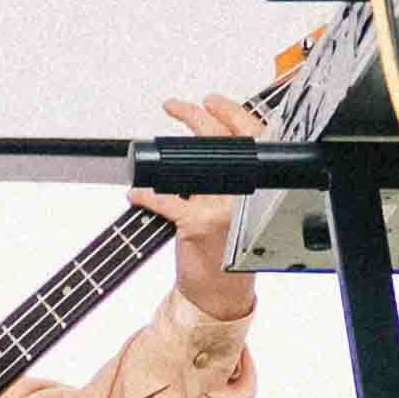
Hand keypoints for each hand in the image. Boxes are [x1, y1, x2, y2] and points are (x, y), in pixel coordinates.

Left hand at [155, 93, 259, 318]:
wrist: (222, 296)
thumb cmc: (231, 253)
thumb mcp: (242, 211)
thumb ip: (233, 181)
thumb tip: (210, 144)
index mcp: (261, 187)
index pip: (252, 136)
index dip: (230, 112)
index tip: (211, 101)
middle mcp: (246, 194)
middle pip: (223, 140)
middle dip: (197, 115)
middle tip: (176, 106)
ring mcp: (223, 208)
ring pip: (192, 163)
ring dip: (166, 150)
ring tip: (152, 144)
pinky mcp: (197, 224)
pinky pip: (164, 198)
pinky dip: (145, 194)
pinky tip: (136, 192)